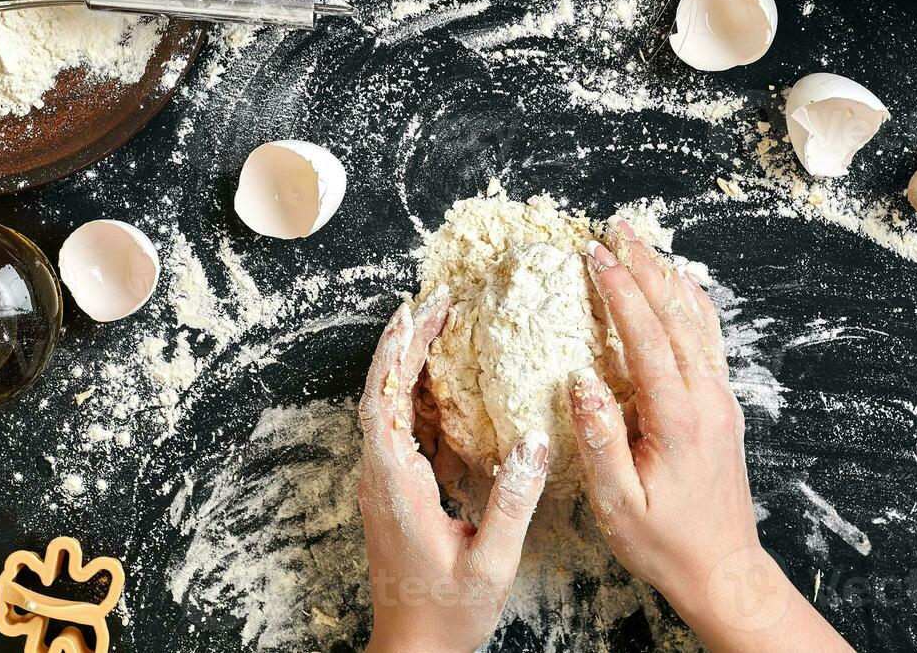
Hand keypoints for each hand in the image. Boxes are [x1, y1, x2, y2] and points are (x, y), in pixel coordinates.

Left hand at [358, 292, 549, 652]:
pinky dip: (418, 393)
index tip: (417, 310)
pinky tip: (444, 380)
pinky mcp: (394, 490)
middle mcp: (380, 474)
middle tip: (439, 300)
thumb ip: (513, 501)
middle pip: (383, 390)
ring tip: (441, 323)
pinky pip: (400, 428)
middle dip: (407, 340)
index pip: (384, 399)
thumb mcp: (491, 561)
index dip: (397, 349)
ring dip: (410, 362)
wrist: (414, 651)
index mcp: (395, 482)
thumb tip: (536, 440)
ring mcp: (383, 481)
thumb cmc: (447, 613)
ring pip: (388, 406)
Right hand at [572, 220, 852, 652]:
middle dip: (645, 267)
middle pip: (676, 316)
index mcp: (678, 419)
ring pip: (697, 322)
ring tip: (643, 244)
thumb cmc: (666, 543)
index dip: (619, 292)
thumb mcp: (619, 504)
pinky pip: (709, 341)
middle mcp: (706, 400)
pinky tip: (681, 288)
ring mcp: (720, 400)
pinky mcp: (723, 407)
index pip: (646, 339)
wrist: (724, 568)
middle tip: (617, 228)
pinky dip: (692, 305)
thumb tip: (578, 381)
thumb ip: (599, 440)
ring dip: (669, 278)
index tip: (594, 255)